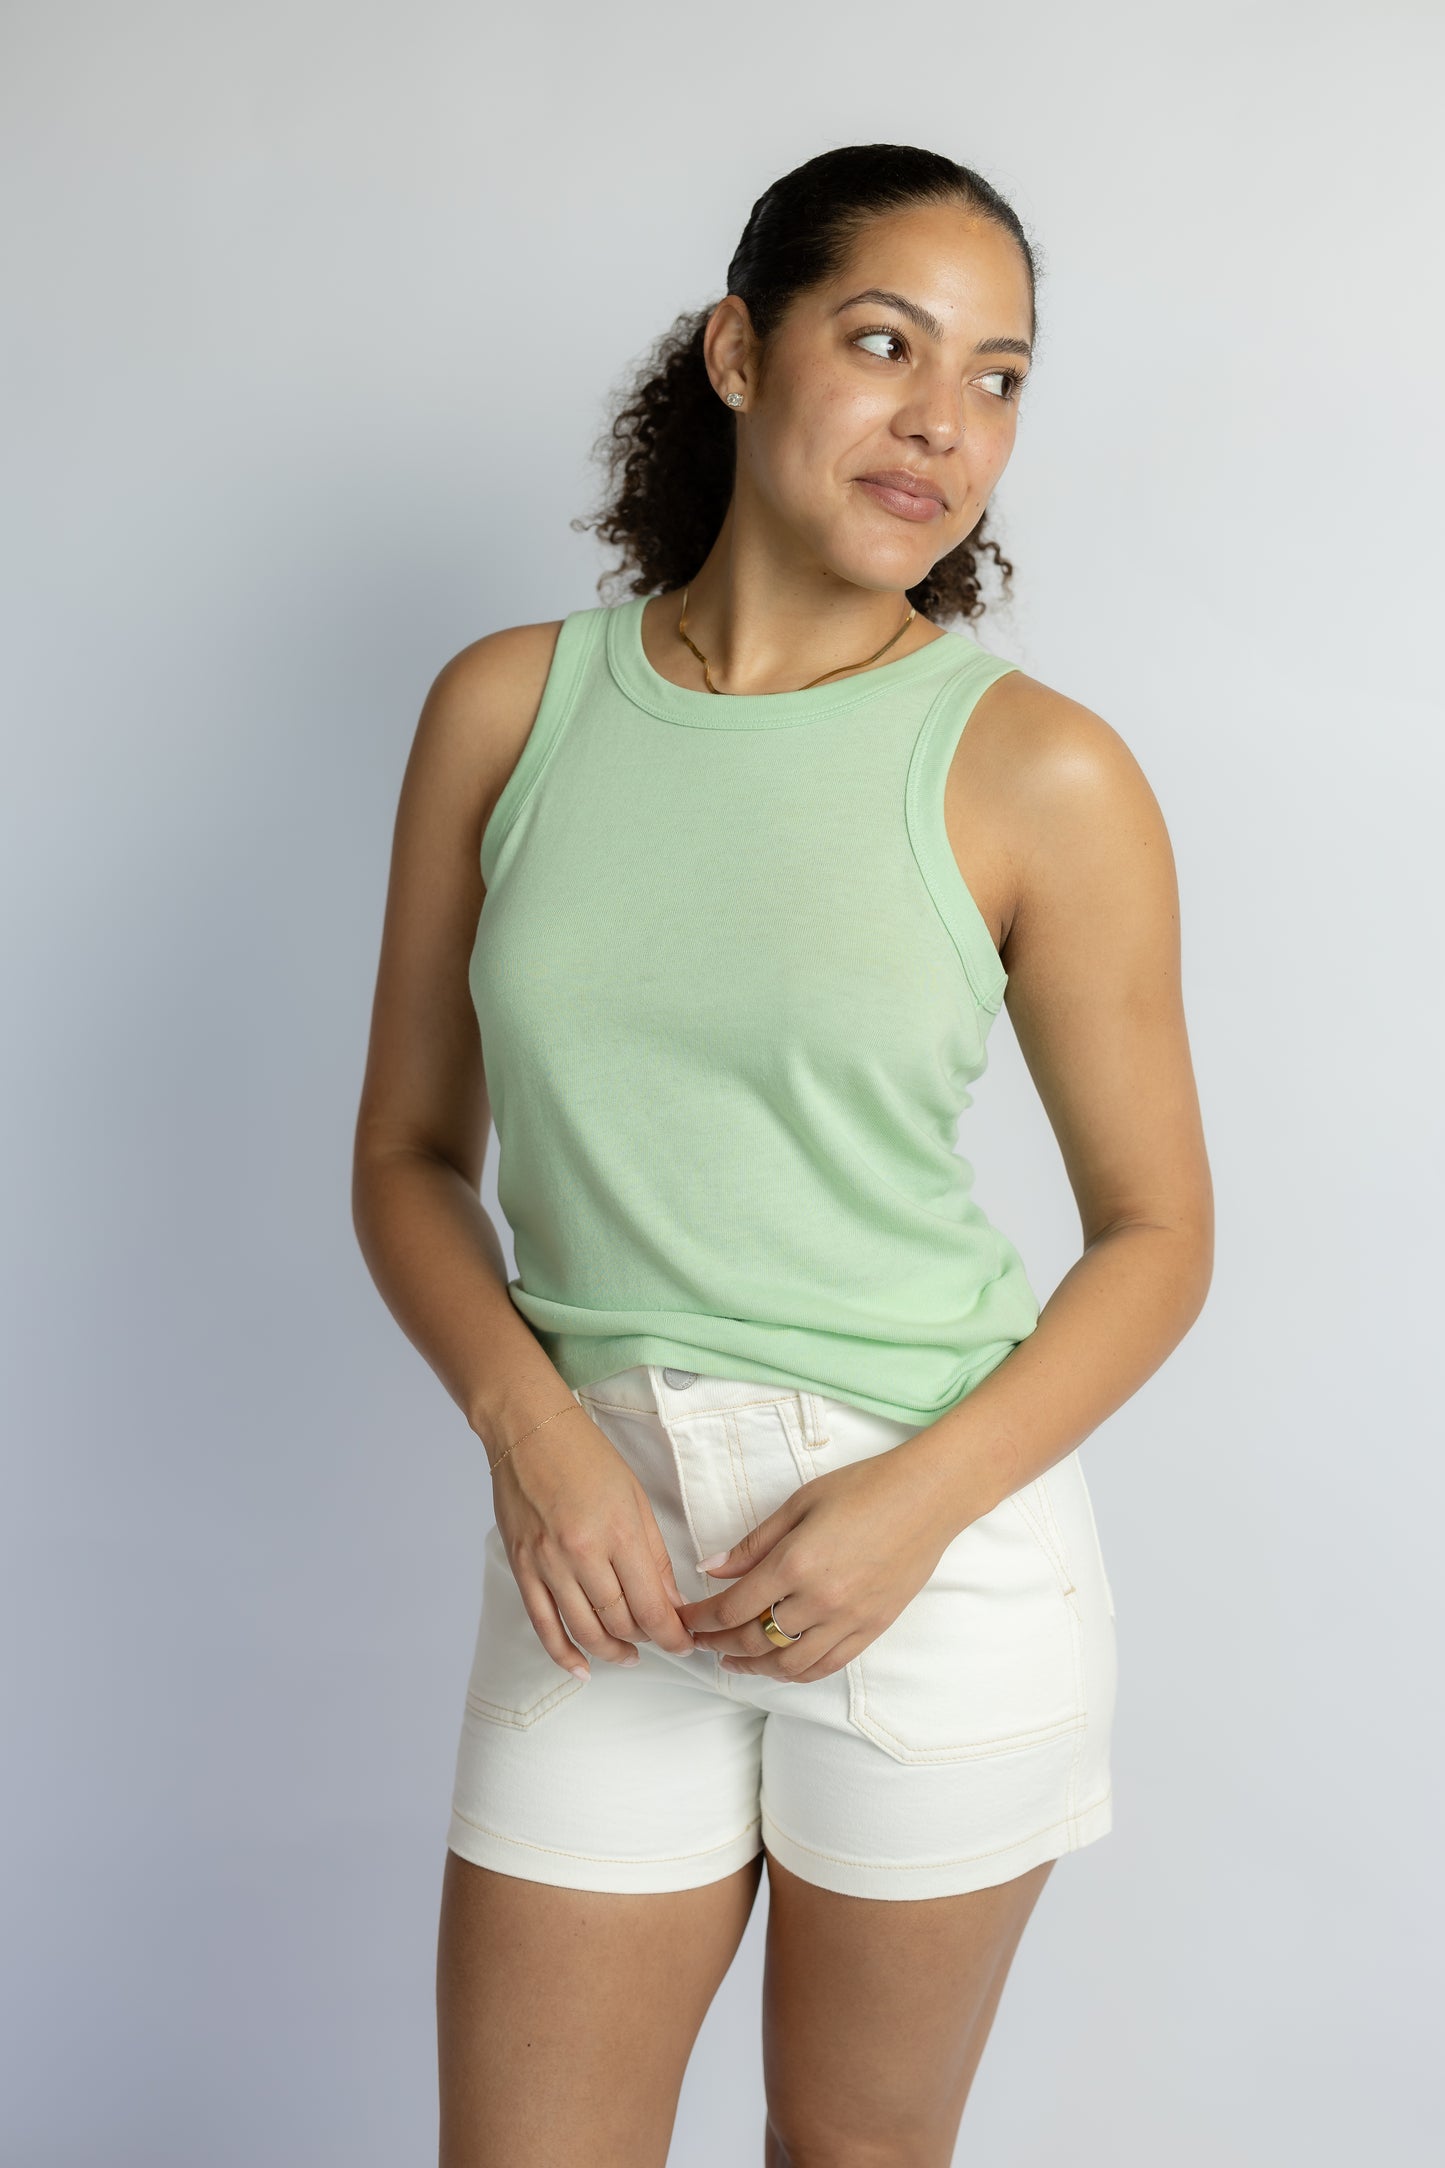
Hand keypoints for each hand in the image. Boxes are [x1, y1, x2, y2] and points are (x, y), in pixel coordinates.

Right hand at [490, 1405, 696, 1677]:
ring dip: (612, 1652)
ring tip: (629, 1655)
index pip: (651, 1606)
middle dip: (647, 1639)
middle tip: (660, 1640)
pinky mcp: (522, 1568)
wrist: (529, 1431)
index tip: (686, 1644)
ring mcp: (548, 1564)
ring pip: (585, 1631)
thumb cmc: (587, 1457)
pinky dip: (563, 1654)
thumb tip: (672, 1604)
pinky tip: (582, 1668)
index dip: (673, 1636)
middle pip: (620, 1622)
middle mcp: (582, 1554)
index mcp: (618, 1533)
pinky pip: (543, 1625)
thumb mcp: (636, 1500)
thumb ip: (655, 1557)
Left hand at [675, 1452, 953, 1682]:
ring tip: (732, 1661)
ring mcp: (848, 1620)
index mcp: (794, 1563)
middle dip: (717, 1645)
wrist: (929, 1497)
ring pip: (788, 1664)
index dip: (700, 1620)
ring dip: (753, 1667)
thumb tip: (710, 1569)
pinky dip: (796, 1673)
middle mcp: (819, 1600)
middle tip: (699, 1641)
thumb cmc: (864, 1488)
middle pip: (753, 1640)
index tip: (683, 1619)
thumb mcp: (799, 1503)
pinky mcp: (872, 1629)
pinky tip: (779, 1666)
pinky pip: (826, 1666)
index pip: (732, 1608)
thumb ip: (753, 1543)